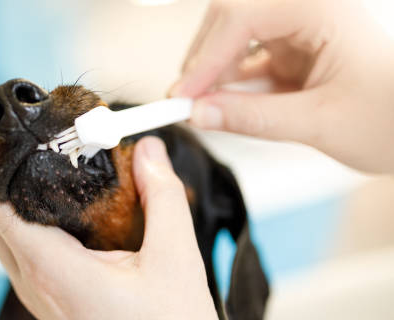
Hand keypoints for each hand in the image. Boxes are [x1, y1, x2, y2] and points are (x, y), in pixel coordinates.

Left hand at [0, 137, 234, 319]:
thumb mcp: (175, 260)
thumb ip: (161, 195)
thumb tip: (149, 149)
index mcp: (50, 268)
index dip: (1, 159)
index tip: (33, 133)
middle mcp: (31, 283)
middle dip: (13, 171)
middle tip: (58, 145)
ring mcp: (38, 297)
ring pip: (7, 231)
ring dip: (27, 197)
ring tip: (73, 174)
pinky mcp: (52, 304)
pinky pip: (27, 251)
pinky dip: (41, 223)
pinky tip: (85, 215)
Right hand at [170, 0, 393, 173]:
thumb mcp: (320, 123)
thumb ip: (254, 118)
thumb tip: (200, 114)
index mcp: (323, 9)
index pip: (243, 16)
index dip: (205, 58)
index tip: (182, 95)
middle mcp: (309, 9)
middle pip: (232, 17)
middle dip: (204, 61)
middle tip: (185, 101)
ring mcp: (301, 28)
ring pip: (235, 37)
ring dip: (215, 73)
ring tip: (201, 107)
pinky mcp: (295, 50)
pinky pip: (249, 59)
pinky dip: (232, 83)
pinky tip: (223, 105)